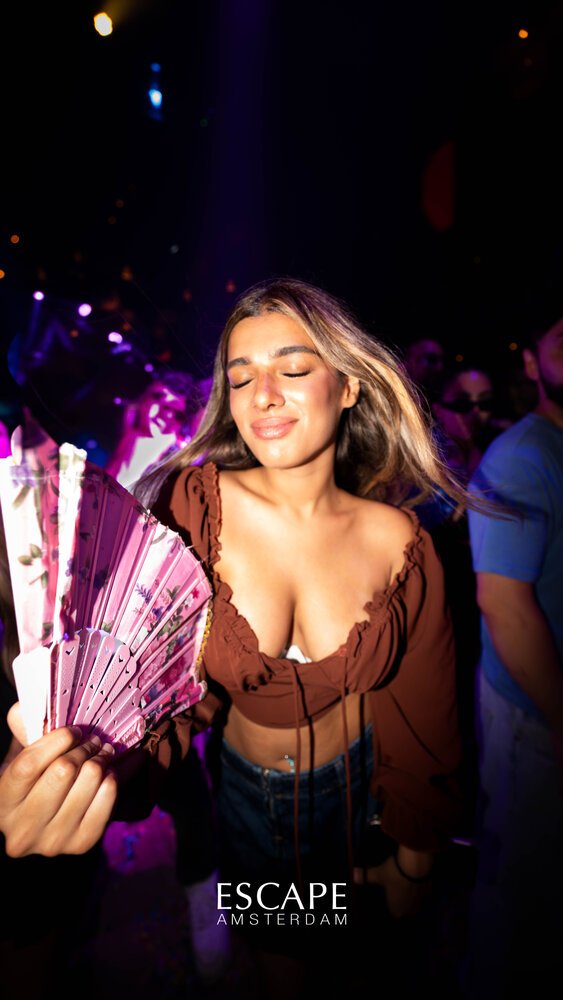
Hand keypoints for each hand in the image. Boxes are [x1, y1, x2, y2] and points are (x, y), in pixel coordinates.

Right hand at [0, 703, 116, 857]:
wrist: (50, 819)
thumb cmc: (35, 780)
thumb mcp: (21, 755)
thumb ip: (22, 729)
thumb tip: (23, 709)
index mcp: (1, 804)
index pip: (28, 765)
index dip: (56, 740)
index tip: (73, 730)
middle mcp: (21, 830)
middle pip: (63, 771)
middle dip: (83, 748)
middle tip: (93, 739)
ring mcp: (51, 843)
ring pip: (88, 783)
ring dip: (101, 760)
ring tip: (103, 751)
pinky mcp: (80, 846)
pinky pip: (106, 804)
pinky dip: (112, 782)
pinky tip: (109, 773)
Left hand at [353, 854, 431, 918]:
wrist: (416, 864)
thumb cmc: (393, 873)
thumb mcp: (378, 874)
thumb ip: (366, 876)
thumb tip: (353, 875)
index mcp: (396, 910)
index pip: (393, 916)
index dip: (391, 909)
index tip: (389, 904)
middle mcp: (410, 909)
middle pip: (406, 913)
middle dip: (402, 907)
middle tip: (398, 897)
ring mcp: (421, 901)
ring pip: (416, 905)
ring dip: (412, 900)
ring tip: (407, 890)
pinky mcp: (430, 891)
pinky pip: (424, 895)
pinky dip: (420, 891)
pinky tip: (417, 883)